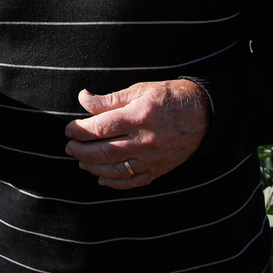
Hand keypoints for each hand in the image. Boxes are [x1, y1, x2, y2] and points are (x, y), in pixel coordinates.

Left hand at [63, 80, 208, 188]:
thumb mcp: (139, 90)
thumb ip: (110, 99)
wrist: (204, 114)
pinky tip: (102, 178)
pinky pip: (134, 182)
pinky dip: (115, 183)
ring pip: (116, 170)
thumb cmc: (169, 97)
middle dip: (81, 151)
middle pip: (104, 152)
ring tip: (81, 161)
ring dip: (93, 168)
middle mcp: (145, 140)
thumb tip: (84, 99)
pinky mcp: (160, 170)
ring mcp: (153, 159)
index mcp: (138, 117)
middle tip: (69, 147)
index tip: (69, 130)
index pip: (100, 128)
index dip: (79, 131)